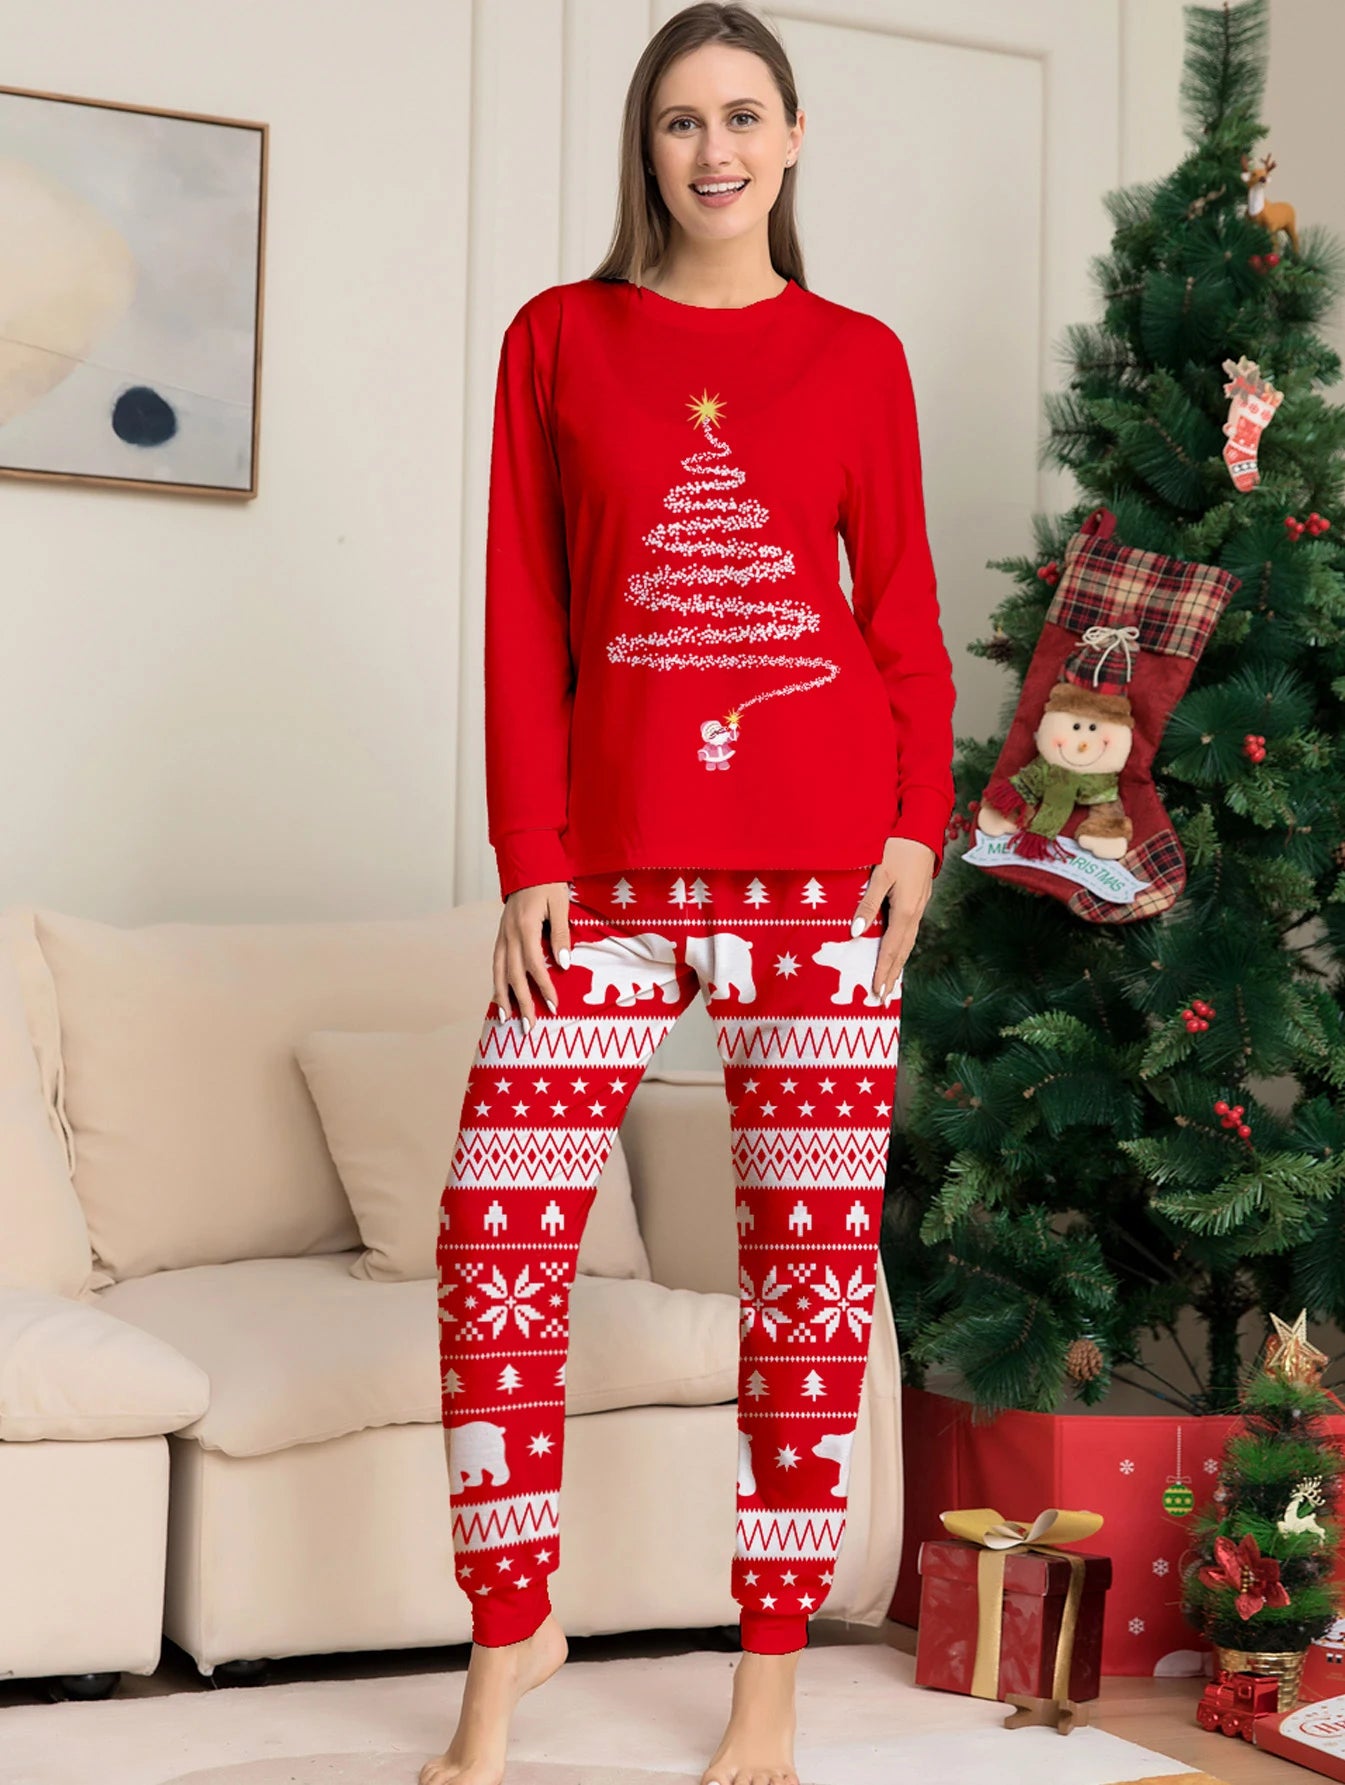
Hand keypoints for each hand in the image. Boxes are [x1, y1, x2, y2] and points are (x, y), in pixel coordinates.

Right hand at [494, 881, 571, 1033]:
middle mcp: (509, 934)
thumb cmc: (548, 883)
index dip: (544, 988)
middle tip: (529, 1027)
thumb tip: (564, 965)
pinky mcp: (500, 934)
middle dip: (522, 1003)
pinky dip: (496, 982)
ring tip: (506, 1019)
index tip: (554, 1006)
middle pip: (513, 975)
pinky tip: (499, 996)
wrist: (527, 864)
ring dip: (502, 997)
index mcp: (525, 927)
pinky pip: (495, 962)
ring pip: (498, 971)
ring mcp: (501, 935)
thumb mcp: (560, 905)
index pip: (535, 965)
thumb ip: (561, 935)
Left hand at [852, 837, 935, 1000]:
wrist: (923, 832)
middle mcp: (915, 913)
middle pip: (902, 951)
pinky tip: (897, 954)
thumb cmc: (899, 849)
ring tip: (890, 983)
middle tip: (883, 997)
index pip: (891, 948)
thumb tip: (855, 932)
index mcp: (905, 910)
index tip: (876, 991)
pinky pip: (909, 933)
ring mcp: (919, 908)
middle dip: (892, 975)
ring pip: (907, 943)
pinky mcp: (918, 902)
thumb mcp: (880, 874)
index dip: (882, 970)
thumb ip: (868, 904)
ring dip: (898, 964)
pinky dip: (902, 948)